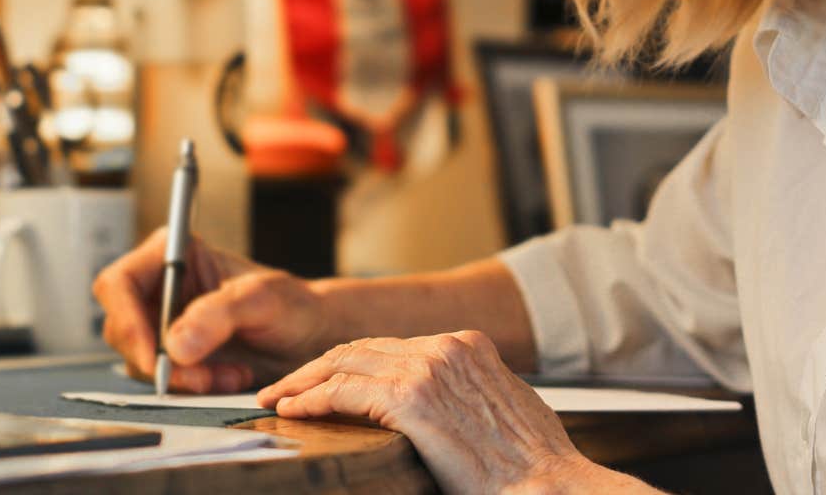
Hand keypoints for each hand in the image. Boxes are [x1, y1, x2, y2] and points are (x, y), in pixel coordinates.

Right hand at [91, 228, 331, 391]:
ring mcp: (163, 321)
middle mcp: (161, 286)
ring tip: (229, 375)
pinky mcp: (173, 353)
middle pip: (121, 326)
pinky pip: (162, 377)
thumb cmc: (291, 304)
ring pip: (139, 358)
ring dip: (181, 377)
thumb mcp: (262, 300)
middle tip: (199, 377)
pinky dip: (191, 385)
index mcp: (176, 254)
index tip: (155, 356)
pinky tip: (229, 377)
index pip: (119, 282)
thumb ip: (219, 314)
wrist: (309, 337)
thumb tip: (174, 344)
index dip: (126, 320)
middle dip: (157, 359)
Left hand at [257, 330, 606, 494]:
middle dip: (318, 366)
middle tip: (286, 385)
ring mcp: (428, 367)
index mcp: (468, 345)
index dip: (351, 362)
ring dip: (304, 380)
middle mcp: (446, 346)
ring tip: (278, 396)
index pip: (391, 345)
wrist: (547, 484)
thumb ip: (470, 393)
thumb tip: (446, 408)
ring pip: (345, 362)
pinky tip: (292, 410)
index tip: (325, 378)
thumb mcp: (505, 408)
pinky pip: (343, 392)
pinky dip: (311, 399)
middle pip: (362, 347)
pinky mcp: (411, 397)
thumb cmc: (532, 464)